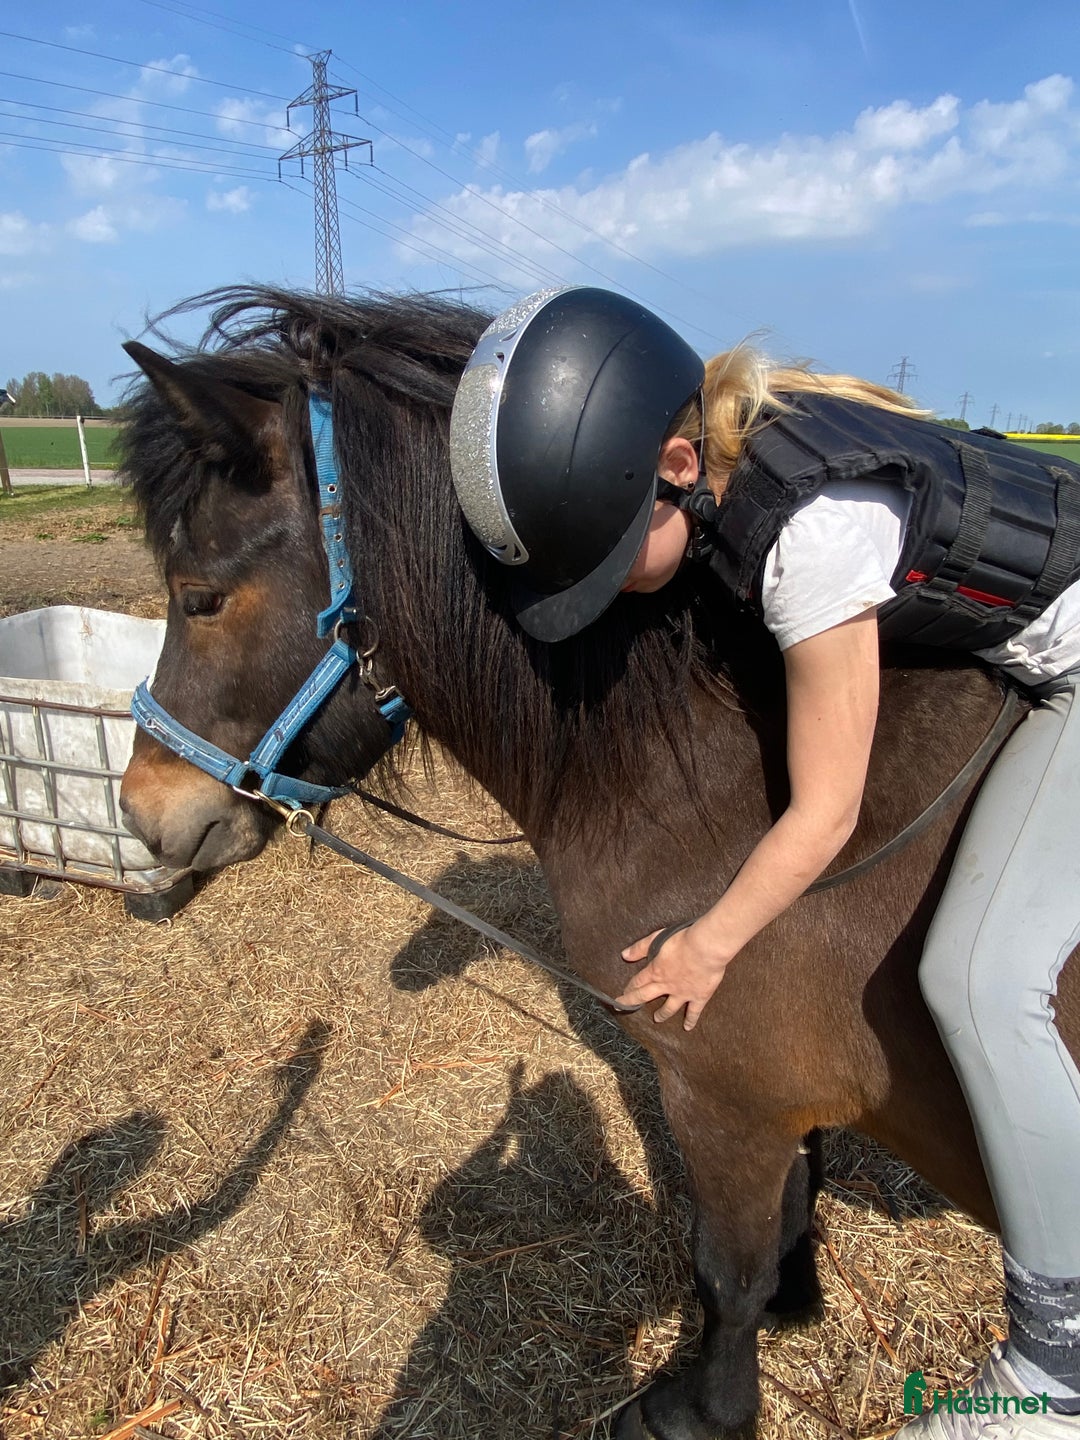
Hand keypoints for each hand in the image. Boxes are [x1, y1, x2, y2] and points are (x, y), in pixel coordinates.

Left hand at [616, 920, 733, 1029]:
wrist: (706, 948)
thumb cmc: (682, 941)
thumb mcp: (657, 938)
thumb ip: (640, 948)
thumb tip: (624, 955)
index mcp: (656, 971)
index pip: (637, 982)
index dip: (628, 989)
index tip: (621, 995)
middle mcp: (666, 985)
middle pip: (646, 996)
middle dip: (633, 1003)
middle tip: (624, 1009)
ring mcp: (683, 993)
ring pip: (669, 1008)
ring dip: (661, 1014)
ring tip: (657, 1019)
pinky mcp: (699, 996)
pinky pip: (693, 1012)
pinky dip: (690, 1020)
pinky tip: (687, 1027)